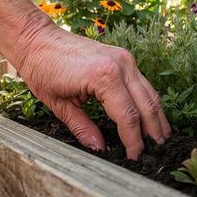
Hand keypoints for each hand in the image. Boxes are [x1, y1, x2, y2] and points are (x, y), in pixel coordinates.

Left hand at [13, 23, 170, 159]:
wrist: (36, 38)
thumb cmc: (42, 68)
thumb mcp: (59, 105)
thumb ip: (82, 128)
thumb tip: (99, 149)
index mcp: (104, 76)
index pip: (128, 116)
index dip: (134, 141)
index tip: (135, 158)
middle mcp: (121, 65)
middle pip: (147, 105)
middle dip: (153, 132)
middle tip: (156, 152)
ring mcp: (125, 58)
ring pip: (150, 93)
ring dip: (157, 117)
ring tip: (160, 139)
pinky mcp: (123, 57)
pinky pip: (142, 83)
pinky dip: (148, 102)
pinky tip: (149, 117)